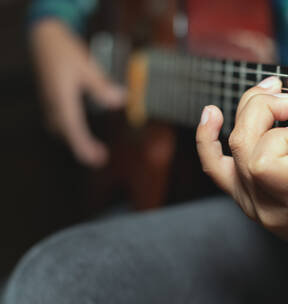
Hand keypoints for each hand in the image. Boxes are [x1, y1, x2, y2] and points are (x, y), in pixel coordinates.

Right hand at [31, 20, 124, 167]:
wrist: (44, 37)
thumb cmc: (65, 51)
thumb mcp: (87, 67)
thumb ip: (102, 86)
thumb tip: (120, 100)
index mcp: (62, 100)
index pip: (74, 130)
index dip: (85, 147)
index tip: (96, 159)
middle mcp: (53, 105)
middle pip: (67, 134)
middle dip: (83, 147)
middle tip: (100, 157)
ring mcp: (50, 102)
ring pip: (62, 129)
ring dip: (76, 139)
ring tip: (94, 148)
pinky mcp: (50, 98)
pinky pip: (59, 121)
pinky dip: (71, 129)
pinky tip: (80, 131)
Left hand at [196, 77, 287, 258]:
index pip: (263, 162)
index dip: (280, 135)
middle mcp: (268, 207)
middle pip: (243, 147)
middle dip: (261, 109)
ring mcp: (251, 204)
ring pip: (230, 150)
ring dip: (246, 113)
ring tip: (268, 94)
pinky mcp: (243, 197)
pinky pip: (215, 168)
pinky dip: (208, 139)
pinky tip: (211, 114)